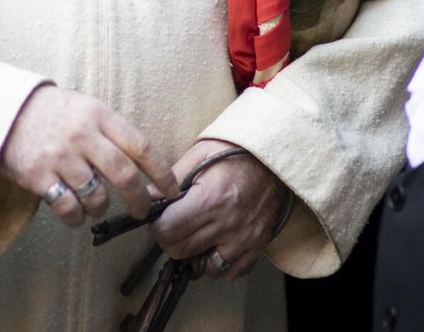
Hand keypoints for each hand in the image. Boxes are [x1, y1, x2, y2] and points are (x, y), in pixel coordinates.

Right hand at [0, 85, 178, 227]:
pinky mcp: (38, 176)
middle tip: (142, 209)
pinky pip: (67, 208)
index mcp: (99, 115)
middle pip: (123, 174)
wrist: (4, 111)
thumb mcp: (86, 108)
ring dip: (101, 208)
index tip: (171, 188)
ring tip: (97, 206)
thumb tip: (145, 163)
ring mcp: (60, 156)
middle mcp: (82, 135)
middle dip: (138, 198)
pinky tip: (75, 213)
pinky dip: (76, 217)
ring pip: (96, 195)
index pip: (140, 146)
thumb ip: (112, 131)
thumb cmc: (53, 112)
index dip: (161, 171)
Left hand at [148, 139, 285, 279]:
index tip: (158, 217)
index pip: (168, 229)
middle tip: (173, 224)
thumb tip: (148, 198)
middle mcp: (227, 224)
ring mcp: (245, 239)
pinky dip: (219, 264)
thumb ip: (172, 178)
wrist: (275, 157)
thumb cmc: (235, 152)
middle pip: (181, 251)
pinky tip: (215, 244)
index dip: (156, 224)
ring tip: (195, 235)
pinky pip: (230, 272)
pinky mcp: (257, 246)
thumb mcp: (200, 154)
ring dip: (194, 255)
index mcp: (210, 199)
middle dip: (170, 239)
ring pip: (204, 268)